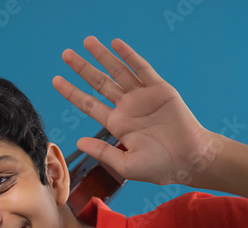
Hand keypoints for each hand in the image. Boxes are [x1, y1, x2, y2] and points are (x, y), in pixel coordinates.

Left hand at [52, 36, 216, 186]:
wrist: (190, 160)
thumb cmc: (161, 167)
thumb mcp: (127, 165)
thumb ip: (103, 152)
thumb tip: (78, 142)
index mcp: (118, 125)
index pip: (89, 104)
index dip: (72, 92)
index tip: (56, 80)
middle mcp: (127, 107)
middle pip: (99, 83)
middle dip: (82, 68)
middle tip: (66, 54)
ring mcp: (142, 96)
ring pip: (118, 71)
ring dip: (102, 56)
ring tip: (87, 41)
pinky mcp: (159, 89)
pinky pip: (141, 69)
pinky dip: (129, 56)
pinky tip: (116, 44)